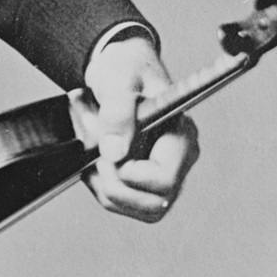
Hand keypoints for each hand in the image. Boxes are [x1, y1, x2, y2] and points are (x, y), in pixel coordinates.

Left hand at [71, 37, 199, 222]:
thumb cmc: (125, 68)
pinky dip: (102, 189)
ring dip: (105, 188)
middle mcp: (179, 159)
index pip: (164, 178)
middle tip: (97, 156)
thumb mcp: (118, 80)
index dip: (130, 174)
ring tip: (94, 155)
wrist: (117, 68)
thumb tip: (114, 152)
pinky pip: (124, 204)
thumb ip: (117, 113)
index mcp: (181, 135)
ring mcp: (164, 173)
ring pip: (137, 208)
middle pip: (154, 203)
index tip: (108, 154)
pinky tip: (95, 164)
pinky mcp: (146, 181)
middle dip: (115, 185)